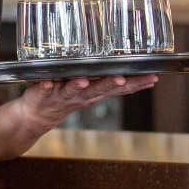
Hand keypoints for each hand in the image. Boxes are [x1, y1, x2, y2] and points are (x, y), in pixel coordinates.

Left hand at [17, 75, 158, 129]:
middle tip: (122, 79)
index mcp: (94, 92)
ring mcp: (62, 95)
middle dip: (110, 84)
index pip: (119, 89)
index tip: (152, 77)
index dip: (136, 84)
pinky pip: (44, 89)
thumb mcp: (90, 91)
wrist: (36, 117)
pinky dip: (46, 86)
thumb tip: (129, 71)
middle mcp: (81, 95)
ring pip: (72, 91)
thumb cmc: (66, 97)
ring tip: (83, 81)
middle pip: (98, 90)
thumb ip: (106, 82)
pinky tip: (48, 81)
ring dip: (78, 86)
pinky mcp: (43, 93)